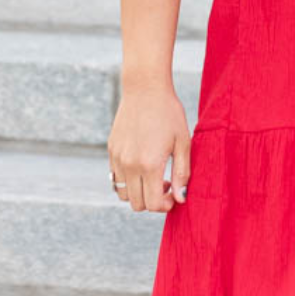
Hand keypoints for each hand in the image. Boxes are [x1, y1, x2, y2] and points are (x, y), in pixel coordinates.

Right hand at [107, 80, 189, 212]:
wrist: (145, 89)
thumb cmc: (169, 114)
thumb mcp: (183, 143)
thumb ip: (182, 174)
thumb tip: (180, 199)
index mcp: (150, 164)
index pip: (152, 204)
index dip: (164, 206)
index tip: (173, 195)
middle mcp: (130, 165)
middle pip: (137, 204)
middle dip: (152, 201)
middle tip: (166, 185)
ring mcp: (117, 158)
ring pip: (123, 194)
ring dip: (138, 193)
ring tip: (152, 177)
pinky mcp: (111, 151)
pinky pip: (115, 178)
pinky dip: (128, 180)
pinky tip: (141, 165)